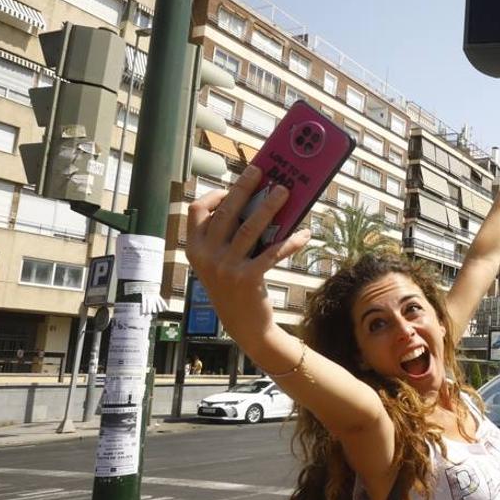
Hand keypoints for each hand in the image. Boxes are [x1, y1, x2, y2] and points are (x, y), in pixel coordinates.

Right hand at [185, 165, 311, 345]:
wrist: (245, 327)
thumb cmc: (236, 289)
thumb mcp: (221, 263)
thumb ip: (229, 239)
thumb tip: (257, 204)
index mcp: (195, 249)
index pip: (195, 211)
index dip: (213, 195)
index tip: (229, 187)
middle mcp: (206, 257)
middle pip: (226, 212)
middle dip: (245, 188)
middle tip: (262, 172)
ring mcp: (225, 268)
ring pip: (250, 227)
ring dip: (270, 206)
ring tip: (285, 191)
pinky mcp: (247, 278)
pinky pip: (272, 251)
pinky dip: (291, 241)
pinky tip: (304, 233)